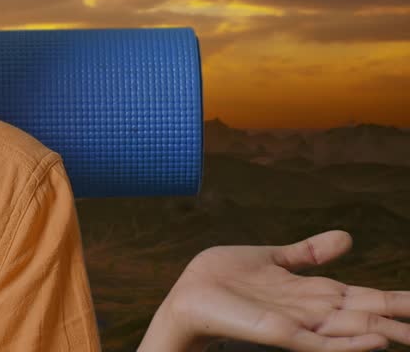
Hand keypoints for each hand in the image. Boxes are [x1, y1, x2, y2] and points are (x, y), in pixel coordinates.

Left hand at [159, 229, 409, 350]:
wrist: (190, 292)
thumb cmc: (225, 279)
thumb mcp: (274, 259)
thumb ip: (309, 253)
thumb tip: (349, 238)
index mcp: (313, 293)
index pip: (363, 296)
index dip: (394, 298)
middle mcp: (313, 311)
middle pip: (366, 314)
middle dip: (399, 317)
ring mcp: (300, 325)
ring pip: (354, 330)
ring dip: (386, 332)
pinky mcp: (282, 334)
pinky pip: (323, 343)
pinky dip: (351, 344)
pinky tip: (378, 341)